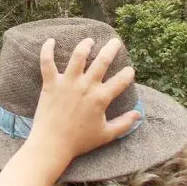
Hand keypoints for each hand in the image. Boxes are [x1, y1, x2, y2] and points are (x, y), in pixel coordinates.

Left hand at [26, 37, 140, 180]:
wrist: (52, 144)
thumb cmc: (79, 141)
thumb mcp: (106, 134)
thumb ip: (124, 123)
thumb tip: (139, 115)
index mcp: (101, 98)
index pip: (120, 81)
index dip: (128, 74)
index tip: (129, 71)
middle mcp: (86, 86)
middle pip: (102, 61)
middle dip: (111, 49)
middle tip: (115, 42)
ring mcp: (67, 83)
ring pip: (78, 56)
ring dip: (85, 45)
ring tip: (89, 40)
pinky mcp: (51, 84)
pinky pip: (47, 62)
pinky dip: (47, 50)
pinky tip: (50, 40)